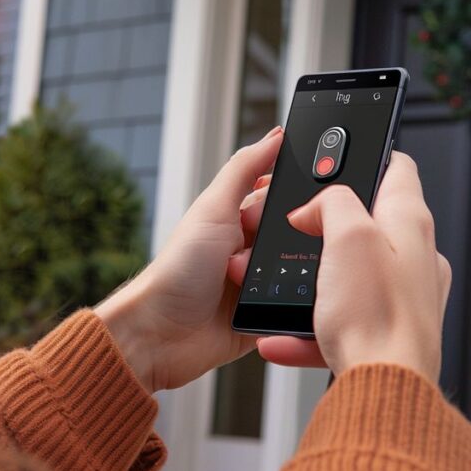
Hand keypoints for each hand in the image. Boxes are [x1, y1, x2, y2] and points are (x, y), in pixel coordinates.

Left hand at [95, 127, 281, 391]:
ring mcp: (261, 285)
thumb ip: (244, 169)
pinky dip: (299, 306)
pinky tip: (294, 302)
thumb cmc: (177, 271)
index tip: (310, 196)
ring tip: (269, 278)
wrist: (161, 335)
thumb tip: (275, 135)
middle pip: (297, 234)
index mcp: (240, 220)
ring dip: (297, 274)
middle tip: (269, 247)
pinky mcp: (267, 317)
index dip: (294, 196)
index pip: (283, 198)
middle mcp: (253, 250)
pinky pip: (299, 309)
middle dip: (296, 239)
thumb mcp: (214, 209)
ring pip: (304, 271)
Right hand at [257, 153, 451, 382]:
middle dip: (329, 227)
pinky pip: (344, 319)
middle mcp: (415, 256)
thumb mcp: (347, 237)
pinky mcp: (390, 330)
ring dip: (315, 282)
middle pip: (371, 222)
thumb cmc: (377, 317)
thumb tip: (317, 206)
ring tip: (288, 291)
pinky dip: (312, 326)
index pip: (398, 168)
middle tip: (301, 230)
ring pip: (351, 275)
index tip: (338, 163)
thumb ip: (333, 203)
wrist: (386, 389)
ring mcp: (405, 295)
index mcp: (410, 222)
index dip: (366, 157)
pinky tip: (282, 339)